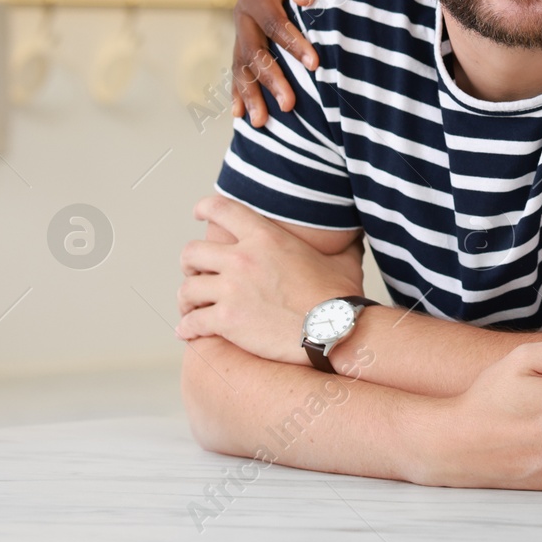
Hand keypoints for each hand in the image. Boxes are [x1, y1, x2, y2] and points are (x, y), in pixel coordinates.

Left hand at [175, 195, 364, 363]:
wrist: (336, 331)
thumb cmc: (340, 297)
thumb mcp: (342, 259)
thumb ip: (341, 243)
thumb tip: (354, 233)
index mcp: (265, 237)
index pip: (221, 209)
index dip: (204, 209)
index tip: (198, 214)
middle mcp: (242, 259)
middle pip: (192, 252)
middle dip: (190, 265)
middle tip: (196, 274)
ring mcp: (232, 290)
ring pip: (187, 290)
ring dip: (187, 300)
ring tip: (192, 309)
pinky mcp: (226, 321)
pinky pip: (192, 323)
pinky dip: (187, 328)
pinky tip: (190, 333)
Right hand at [231, 0, 336, 126]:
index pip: (274, 22)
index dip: (292, 44)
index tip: (315, 65)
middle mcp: (245, 12)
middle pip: (253, 50)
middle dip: (270, 78)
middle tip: (289, 105)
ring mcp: (244, 29)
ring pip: (242, 64)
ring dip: (250, 94)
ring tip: (259, 122)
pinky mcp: (249, 40)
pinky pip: (241, 68)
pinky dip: (240, 91)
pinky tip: (241, 115)